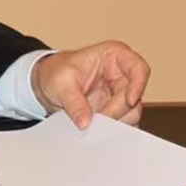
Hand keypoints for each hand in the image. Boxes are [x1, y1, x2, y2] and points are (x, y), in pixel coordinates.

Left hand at [32, 40, 150, 128]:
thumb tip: (86, 122)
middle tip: (96, 120)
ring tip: (91, 123)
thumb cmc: (56, 71)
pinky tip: (96, 130)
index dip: (139, 84)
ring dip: (113, 122)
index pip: (139, 68)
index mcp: (114, 55)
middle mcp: (122, 74)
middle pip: (134, 97)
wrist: (46, 83)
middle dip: (116, 111)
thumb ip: (73, 102)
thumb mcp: (60, 82)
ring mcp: (120, 93)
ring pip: (131, 113)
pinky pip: (122, 123)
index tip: (129, 101)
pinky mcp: (116, 110)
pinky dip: (111, 129)